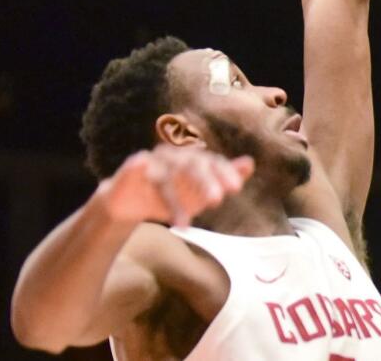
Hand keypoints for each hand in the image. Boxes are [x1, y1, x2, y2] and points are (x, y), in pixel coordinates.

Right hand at [98, 145, 253, 227]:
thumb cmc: (172, 195)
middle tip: (216, 201)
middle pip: (191, 166)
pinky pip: (135, 167)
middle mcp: (174, 156)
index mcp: (192, 159)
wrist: (132, 203)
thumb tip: (250, 162)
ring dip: (174, 201)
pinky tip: (141, 165)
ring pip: (165, 177)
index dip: (224, 172)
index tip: (236, 188)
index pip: (212, 162)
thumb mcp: (199, 192)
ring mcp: (152, 161)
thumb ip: (224, 177)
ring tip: (184, 224)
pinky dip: (137, 166)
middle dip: (205, 183)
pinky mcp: (130, 168)